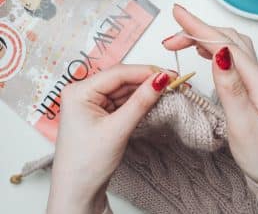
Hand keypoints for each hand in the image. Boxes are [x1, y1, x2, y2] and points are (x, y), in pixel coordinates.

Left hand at [47, 64, 175, 213]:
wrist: (78, 191)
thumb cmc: (86, 164)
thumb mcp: (117, 129)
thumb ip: (140, 103)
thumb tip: (160, 80)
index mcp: (79, 92)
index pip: (118, 74)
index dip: (145, 72)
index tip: (169, 74)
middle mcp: (84, 94)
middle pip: (122, 80)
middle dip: (148, 81)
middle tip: (173, 81)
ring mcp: (93, 104)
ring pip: (125, 90)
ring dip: (145, 91)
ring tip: (168, 90)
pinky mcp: (102, 114)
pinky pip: (124, 102)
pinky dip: (139, 101)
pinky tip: (153, 100)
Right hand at [162, 4, 257, 184]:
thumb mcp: (243, 124)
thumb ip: (231, 87)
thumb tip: (219, 54)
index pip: (226, 44)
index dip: (200, 28)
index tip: (178, 15)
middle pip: (228, 40)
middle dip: (199, 30)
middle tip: (171, 35)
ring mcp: (257, 80)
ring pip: (231, 46)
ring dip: (207, 37)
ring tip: (183, 39)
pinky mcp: (252, 87)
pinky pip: (233, 58)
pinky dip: (216, 49)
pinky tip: (205, 52)